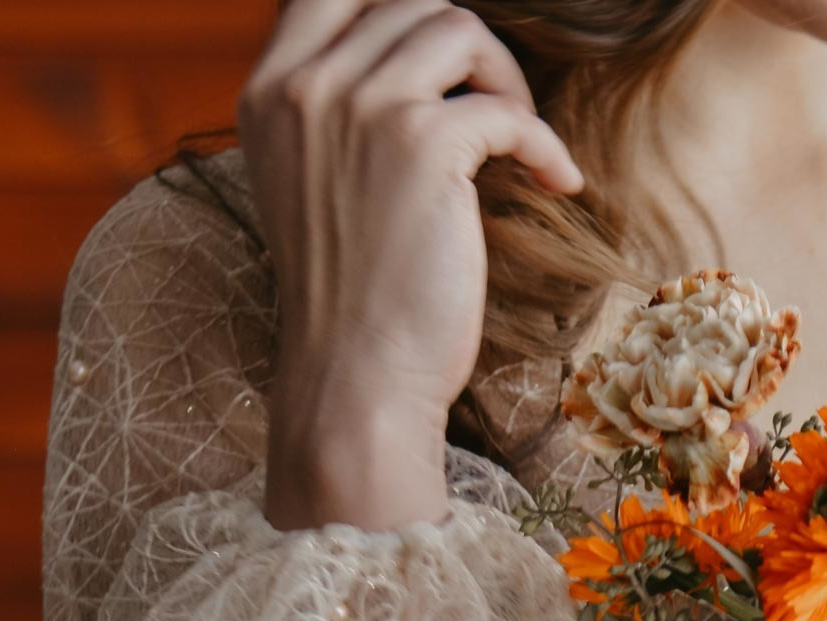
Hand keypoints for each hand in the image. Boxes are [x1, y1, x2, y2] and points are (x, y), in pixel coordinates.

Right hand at [240, 0, 583, 529]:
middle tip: (498, 110)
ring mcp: (359, 108)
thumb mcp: (318, 184)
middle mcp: (304, 86)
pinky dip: (547, 145)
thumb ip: (343, 115)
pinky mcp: (423, 144)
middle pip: (410, 2)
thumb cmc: (354, 295)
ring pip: (458, 29)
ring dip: (507, 82)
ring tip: (521, 144)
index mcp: (269, 92)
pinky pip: (509, 108)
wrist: (356, 376)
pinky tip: (557, 185)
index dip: (403, 13)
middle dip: (470, 48)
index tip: (453, 66)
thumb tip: (421, 67)